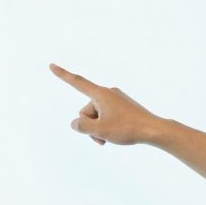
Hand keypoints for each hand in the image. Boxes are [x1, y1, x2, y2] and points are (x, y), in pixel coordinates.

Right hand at [50, 64, 164, 146]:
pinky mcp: (122, 107)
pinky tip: (114, 135)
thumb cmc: (127, 128)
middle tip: (102, 137)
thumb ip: (82, 126)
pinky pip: (106, 116)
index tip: (51, 65)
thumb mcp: (100, 130)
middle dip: (90, 125)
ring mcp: (116, 100)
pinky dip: (106, 127)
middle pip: (86, 110)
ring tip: (109, 139)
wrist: (153, 130)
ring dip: (98, 129)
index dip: (63, 74)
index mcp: (101, 94)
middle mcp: (108, 93)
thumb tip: (75, 123)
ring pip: (96, 116)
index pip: (77, 82)